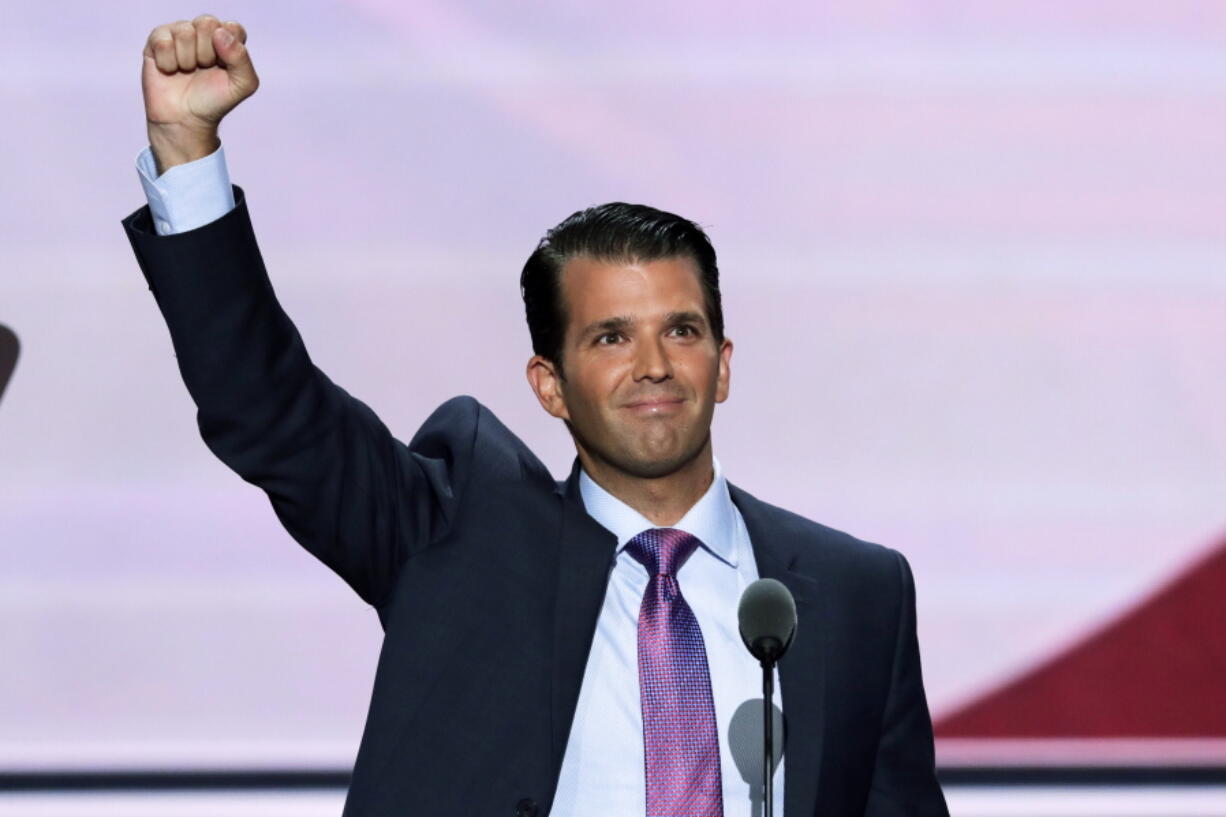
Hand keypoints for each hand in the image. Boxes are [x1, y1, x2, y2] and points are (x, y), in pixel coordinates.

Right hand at [142, 15, 258, 173]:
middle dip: (207, 53)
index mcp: (226, 39)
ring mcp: (178, 34)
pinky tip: (170, 71)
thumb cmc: (214, 101)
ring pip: (184, 31)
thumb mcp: (242, 85)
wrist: (185, 119)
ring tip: (187, 71)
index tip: (224, 68)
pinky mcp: (157, 41)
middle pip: (207, 23)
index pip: (232, 28)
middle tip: (203, 69)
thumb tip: (219, 33)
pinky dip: (168, 62)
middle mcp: (203, 32)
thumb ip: (242, 58)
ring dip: (187, 60)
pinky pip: (162, 41)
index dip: (228, 50)